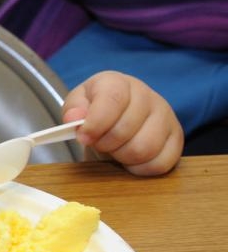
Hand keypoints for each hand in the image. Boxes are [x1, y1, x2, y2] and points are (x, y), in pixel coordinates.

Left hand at [63, 71, 183, 175]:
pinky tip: (130, 159)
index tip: (83, 137)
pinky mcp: (176, 138)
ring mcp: (166, 116)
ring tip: (114, 150)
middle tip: (99, 143)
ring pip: (144, 149)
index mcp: (119, 83)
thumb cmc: (96, 108)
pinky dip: (140, 168)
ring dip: (122, 157)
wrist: (119, 113)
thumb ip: (73, 109)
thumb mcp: (78, 103)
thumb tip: (75, 119)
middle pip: (126, 130)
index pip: (113, 99)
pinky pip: (160, 163)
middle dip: (105, 144)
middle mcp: (147, 95)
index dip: (96, 123)